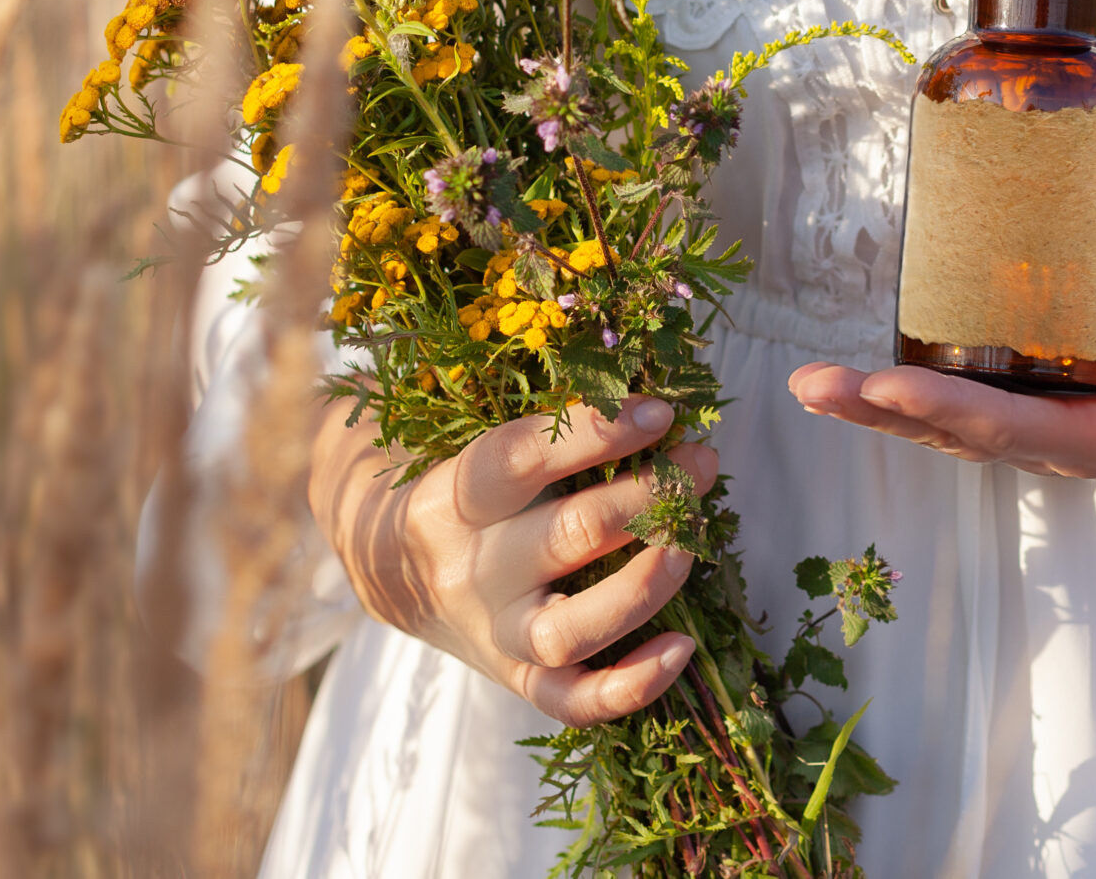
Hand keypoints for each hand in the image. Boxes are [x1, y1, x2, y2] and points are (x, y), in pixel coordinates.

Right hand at [309, 395, 716, 724]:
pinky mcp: (519, 680)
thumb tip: (652, 394)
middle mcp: (469, 570)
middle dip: (649, 496)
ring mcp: (494, 633)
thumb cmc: (468, 491)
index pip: (517, 457)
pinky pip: (575, 700)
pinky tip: (683, 646)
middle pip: (566, 536)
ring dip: (645, 584)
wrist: (396, 575)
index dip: (594, 430)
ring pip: (569, 629)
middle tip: (700, 463)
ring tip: (690, 543)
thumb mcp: (482, 445)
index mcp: (452, 497)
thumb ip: (548, 423)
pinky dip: (633, 684)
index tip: (661, 410)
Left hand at [788, 336, 1095, 486]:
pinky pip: (968, 407)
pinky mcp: (1047, 409)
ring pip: (951, 426)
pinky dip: (914, 395)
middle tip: (811, 387)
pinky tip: (872, 380)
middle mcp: (1057, 448)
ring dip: (881, 409)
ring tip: (814, 386)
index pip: (1005, 430)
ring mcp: (1047, 433)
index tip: (884, 386)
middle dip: (880, 412)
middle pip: (955, 435)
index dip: (943, 410)